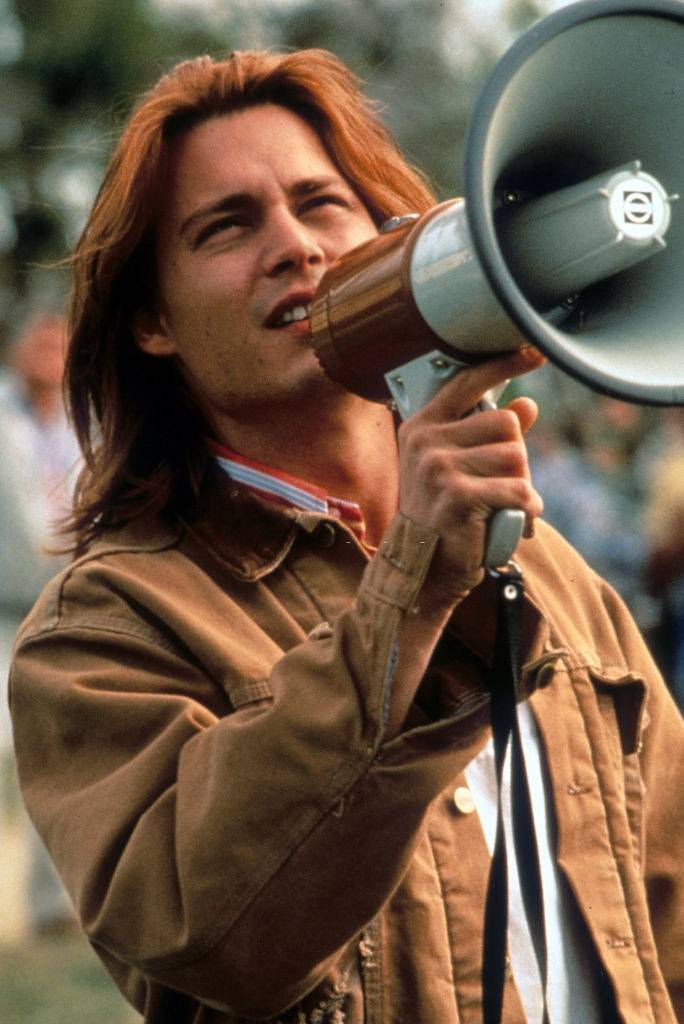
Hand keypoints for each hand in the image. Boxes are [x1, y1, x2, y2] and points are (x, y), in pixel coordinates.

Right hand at [397, 346, 545, 620]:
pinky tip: (515, 525)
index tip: (533, 352)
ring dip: (523, 487)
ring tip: (505, 509)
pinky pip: (519, 491)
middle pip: (507, 425)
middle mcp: (426, 441)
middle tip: (502, 488)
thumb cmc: (443, 517)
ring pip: (517, 458)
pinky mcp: (459, 495)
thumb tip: (527, 406)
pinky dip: (527, 512)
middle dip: (517, 459)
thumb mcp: (459, 469)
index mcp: (422, 427)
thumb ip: (487, 436)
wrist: (422, 569)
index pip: (467, 382)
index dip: (503, 365)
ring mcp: (439, 467)